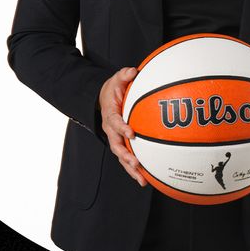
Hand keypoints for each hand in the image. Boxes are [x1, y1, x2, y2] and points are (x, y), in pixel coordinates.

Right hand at [98, 67, 146, 186]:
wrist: (103, 99)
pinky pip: (127, 158)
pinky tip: (146, 180)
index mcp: (110, 114)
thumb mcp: (116, 79)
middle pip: (116, 145)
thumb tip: (133, 71)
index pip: (115, 122)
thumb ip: (124, 75)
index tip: (132, 133)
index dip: (122, 128)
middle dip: (125, 155)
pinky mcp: (121, 144)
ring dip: (130, 169)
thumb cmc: (113, 89)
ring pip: (121, 156)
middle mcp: (111, 130)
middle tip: (136, 163)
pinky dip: (135, 170)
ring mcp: (115, 138)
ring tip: (142, 180)